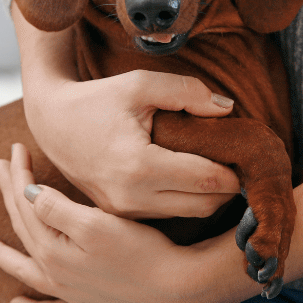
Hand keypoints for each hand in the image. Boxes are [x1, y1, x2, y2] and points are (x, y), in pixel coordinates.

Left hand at [0, 143, 237, 302]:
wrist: (177, 288)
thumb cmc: (141, 251)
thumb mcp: (96, 224)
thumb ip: (56, 209)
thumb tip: (26, 195)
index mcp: (53, 250)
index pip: (26, 204)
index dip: (18, 175)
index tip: (14, 149)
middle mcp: (55, 274)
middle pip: (23, 228)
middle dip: (10, 195)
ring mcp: (70, 293)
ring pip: (25, 270)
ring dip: (2, 254)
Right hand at [25, 68, 241, 219]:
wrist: (53, 125)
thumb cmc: (97, 100)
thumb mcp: (140, 84)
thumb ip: (187, 91)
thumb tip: (228, 108)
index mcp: (139, 166)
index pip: (207, 179)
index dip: (236, 170)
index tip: (250, 154)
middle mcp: (132, 198)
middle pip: (205, 204)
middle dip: (230, 186)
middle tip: (243, 162)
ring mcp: (126, 212)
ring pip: (190, 214)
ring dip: (211, 195)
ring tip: (221, 167)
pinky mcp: (123, 217)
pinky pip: (169, 214)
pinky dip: (188, 199)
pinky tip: (194, 177)